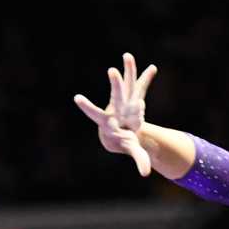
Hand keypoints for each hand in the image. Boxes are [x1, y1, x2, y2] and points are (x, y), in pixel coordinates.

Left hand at [74, 53, 156, 175]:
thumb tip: (145, 173)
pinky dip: (146, 78)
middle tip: (112, 71)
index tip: (76, 98)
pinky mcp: (133, 98)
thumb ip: (138, 159)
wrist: (121, 133)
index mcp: (109, 122)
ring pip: (127, 85)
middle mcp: (116, 108)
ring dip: (129, 71)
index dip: (87, 107)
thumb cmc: (123, 142)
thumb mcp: (130, 149)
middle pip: (117, 95)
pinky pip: (141, 87)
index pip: (96, 114)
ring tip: (128, 55)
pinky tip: (152, 67)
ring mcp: (125, 101)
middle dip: (115, 84)